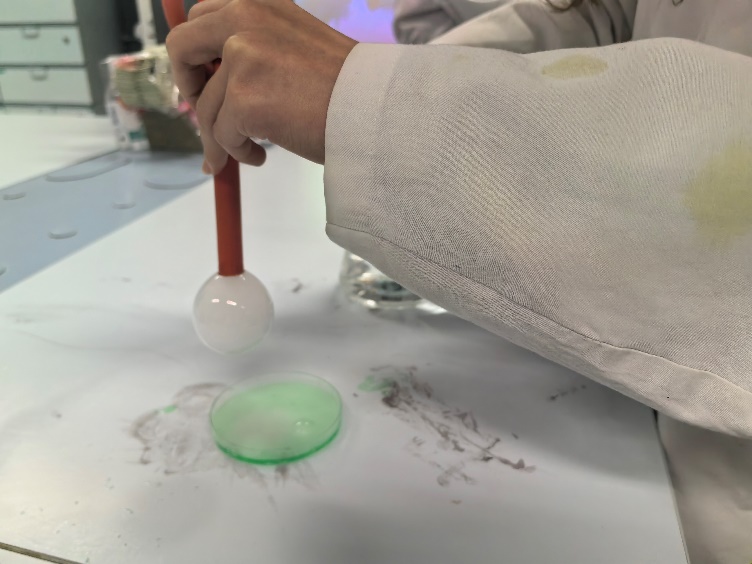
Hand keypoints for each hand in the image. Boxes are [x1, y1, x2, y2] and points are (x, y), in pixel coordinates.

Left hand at [165, 0, 357, 170]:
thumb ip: (255, 46)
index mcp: (257, 1)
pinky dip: (238, 152)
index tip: (206, 80)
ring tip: (250, 151)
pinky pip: (222, 135)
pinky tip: (262, 156)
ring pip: (206, 107)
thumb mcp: (294, 44)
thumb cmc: (345, 86)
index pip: (200, 17)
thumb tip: (215, 79)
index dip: (196, 54)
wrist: (375, 109)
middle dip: (188, 86)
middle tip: (204, 114)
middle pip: (180, 48)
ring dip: (222, 137)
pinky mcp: (242, 97)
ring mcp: (241, 56)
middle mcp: (243, 16)